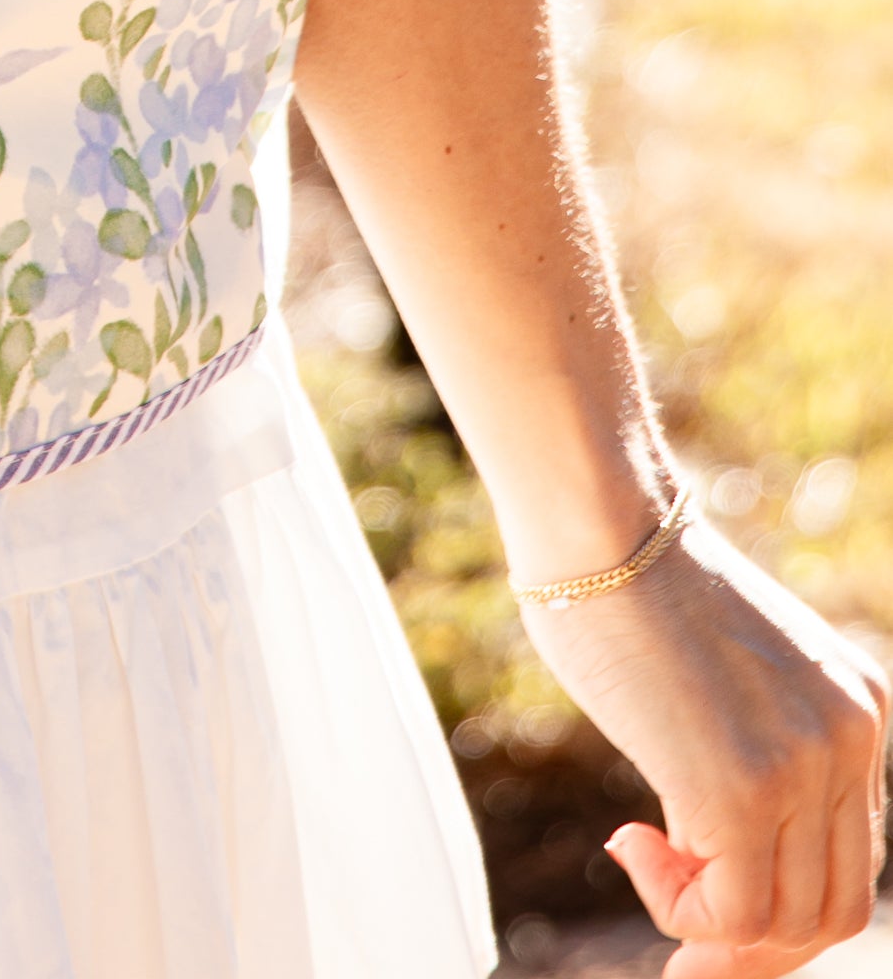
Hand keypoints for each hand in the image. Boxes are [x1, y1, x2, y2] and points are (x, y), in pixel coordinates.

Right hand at [521, 520, 889, 976]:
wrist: (599, 523)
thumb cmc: (631, 589)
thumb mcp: (730, 681)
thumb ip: (752, 751)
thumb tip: (716, 856)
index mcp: (861, 709)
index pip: (849, 857)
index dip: (782, 904)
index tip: (706, 907)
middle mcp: (853, 739)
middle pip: (834, 907)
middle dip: (756, 944)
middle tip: (680, 933)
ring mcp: (804, 765)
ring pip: (787, 925)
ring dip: (707, 922)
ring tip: (643, 856)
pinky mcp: (743, 788)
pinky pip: (733, 916)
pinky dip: (678, 909)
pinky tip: (630, 842)